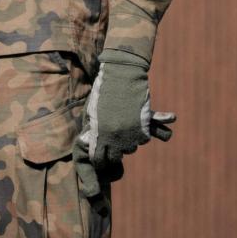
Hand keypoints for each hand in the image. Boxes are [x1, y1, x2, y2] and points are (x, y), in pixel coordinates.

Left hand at [77, 50, 176, 168]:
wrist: (121, 77)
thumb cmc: (103, 92)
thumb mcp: (92, 112)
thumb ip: (93, 130)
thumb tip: (93, 144)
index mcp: (98, 135)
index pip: (98, 159)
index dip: (98, 160)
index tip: (99, 158)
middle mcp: (115, 139)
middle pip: (115, 157)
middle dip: (113, 152)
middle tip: (113, 143)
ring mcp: (130, 136)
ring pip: (130, 148)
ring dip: (126, 141)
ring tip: (122, 124)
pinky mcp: (144, 130)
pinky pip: (142, 140)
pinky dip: (139, 133)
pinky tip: (134, 120)